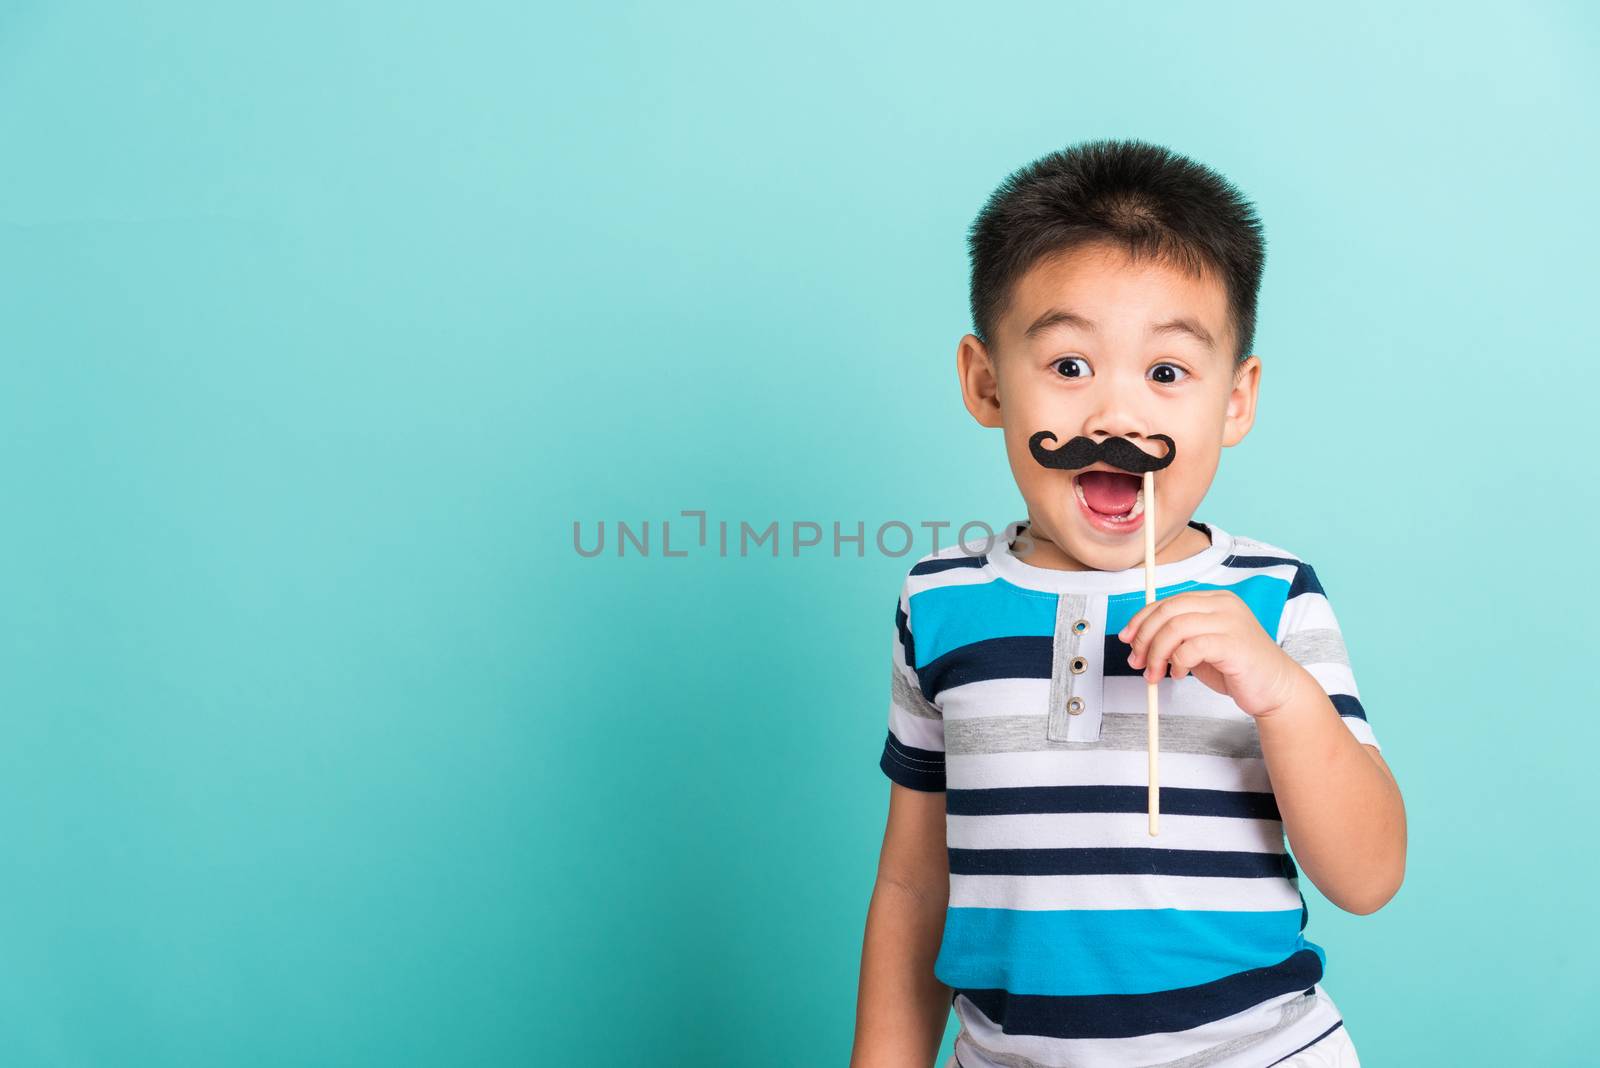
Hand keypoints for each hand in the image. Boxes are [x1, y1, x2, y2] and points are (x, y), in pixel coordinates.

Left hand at [1117, 589, 1303, 718]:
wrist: (1275, 689)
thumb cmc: (1237, 668)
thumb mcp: (1200, 647)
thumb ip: (1176, 638)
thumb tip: (1137, 640)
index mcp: (1213, 600)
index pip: (1167, 601)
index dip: (1141, 619)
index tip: (1126, 638)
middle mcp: (1223, 604)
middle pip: (1168, 610)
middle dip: (1144, 637)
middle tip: (1136, 661)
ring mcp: (1231, 621)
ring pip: (1175, 627)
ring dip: (1156, 654)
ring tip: (1155, 674)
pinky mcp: (1234, 643)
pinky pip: (1192, 647)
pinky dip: (1177, 662)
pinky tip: (1180, 675)